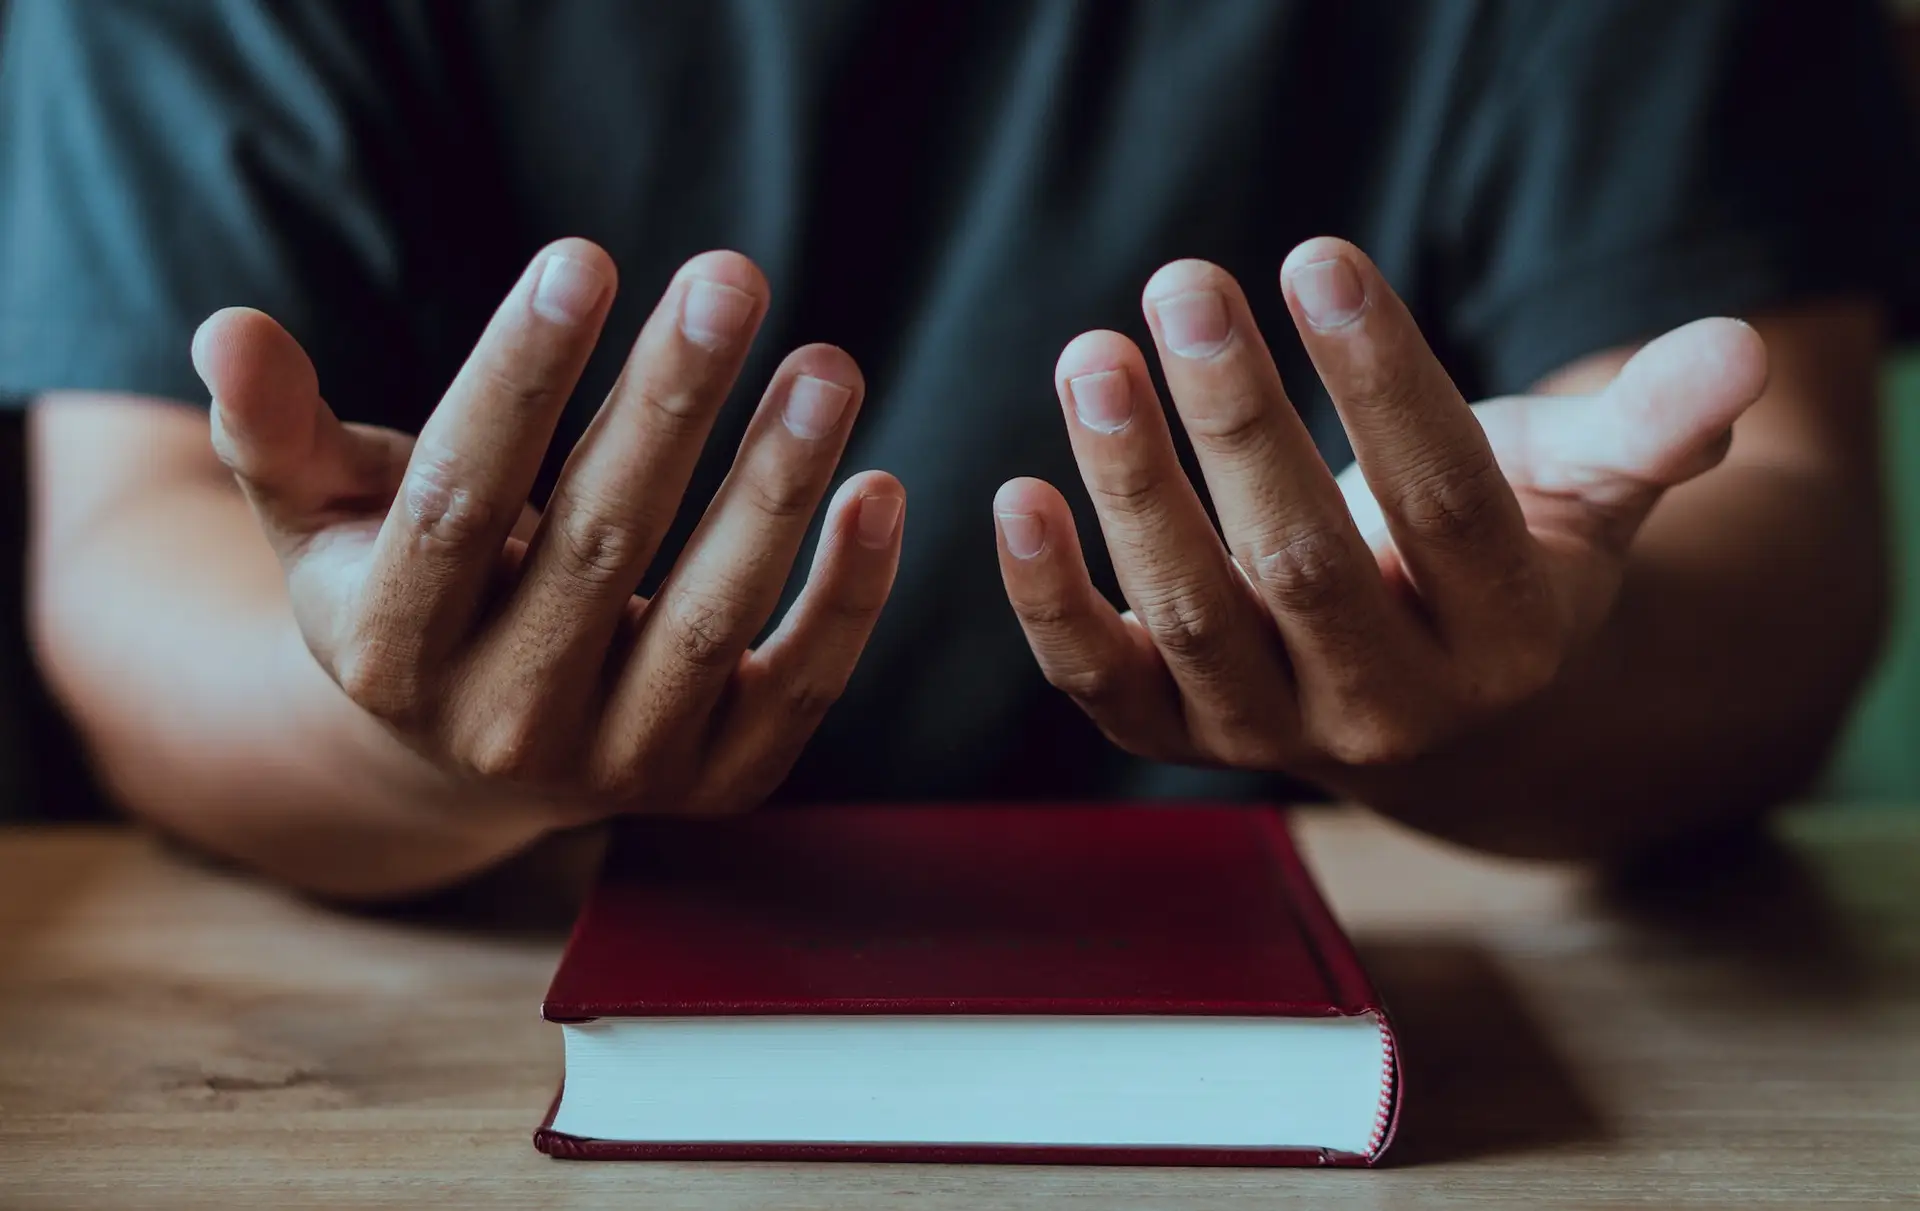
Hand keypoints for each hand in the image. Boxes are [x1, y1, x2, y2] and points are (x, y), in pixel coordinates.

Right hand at [193, 240, 903, 821]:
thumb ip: (280, 432)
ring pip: (709, 616)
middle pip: (597, 544)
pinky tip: (880, 490)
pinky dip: (848, 596)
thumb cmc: (401, 585)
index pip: (455, 497)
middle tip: (730, 280)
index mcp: (389, 649)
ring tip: (827, 368)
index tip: (583, 259)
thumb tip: (225, 331)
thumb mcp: (323, 516)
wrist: (474, 740)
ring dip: (777, 486)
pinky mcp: (718, 781)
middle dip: (669, 402)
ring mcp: (618, 764)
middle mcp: (501, 723)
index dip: (519, 375)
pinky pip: (797, 685)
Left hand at [994, 237, 1765, 771]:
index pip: (1446, 501)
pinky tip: (1015, 494)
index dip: (1384, 382)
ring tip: (1092, 355)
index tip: (1318, 256)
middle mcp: (1390, 703)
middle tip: (1185, 283)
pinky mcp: (1173, 731)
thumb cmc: (1500, 550)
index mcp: (1507, 634)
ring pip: (1196, 617)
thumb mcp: (1583, 493)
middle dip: (1240, 420)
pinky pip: (1100, 680)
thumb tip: (1736, 351)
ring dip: (1134, 486)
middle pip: (1306, 561)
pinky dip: (1050, 600)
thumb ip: (1648, 433)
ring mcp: (1273, 728)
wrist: (1429, 692)